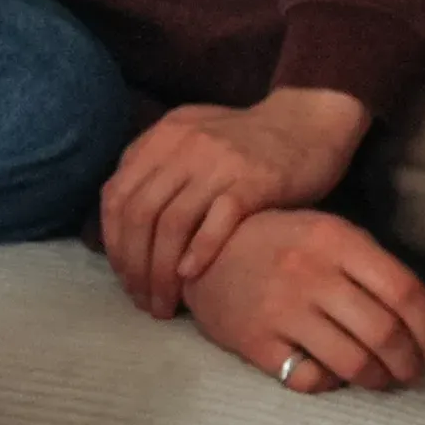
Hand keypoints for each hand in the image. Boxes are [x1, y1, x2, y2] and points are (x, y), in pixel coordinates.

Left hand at [99, 90, 369, 317]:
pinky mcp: (255, 179)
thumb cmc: (248, 142)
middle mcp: (184, 146)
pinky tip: (191, 276)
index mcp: (163, 138)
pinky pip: (218, 219)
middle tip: (144, 301)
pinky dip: (198, 251)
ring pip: (171, 223)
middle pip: (139, 215)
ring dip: (161, 272)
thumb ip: (156, 168)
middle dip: (134, 267)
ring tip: (165, 304)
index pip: (116, 197)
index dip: (114, 244)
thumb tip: (122, 222)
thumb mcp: (193, 140)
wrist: (310, 120)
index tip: (125, 278)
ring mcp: (219, 162)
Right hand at [180, 208, 424, 391]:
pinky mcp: (254, 342)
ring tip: (383, 379)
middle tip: (413, 371)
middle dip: (410, 362)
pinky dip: (332, 384)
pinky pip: (309, 378)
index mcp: (337, 240)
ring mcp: (279, 310)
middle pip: (383, 332)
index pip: (404, 292)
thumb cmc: (279, 244)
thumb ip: (385, 277)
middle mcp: (310, 273)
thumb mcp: (334, 242)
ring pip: (351, 362)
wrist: (198, 250)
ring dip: (379, 380)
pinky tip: (334, 375)